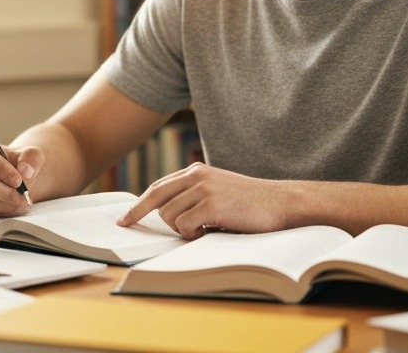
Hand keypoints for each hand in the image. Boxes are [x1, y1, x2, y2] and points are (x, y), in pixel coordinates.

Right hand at [0, 137, 40, 216]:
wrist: (12, 178)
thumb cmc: (18, 163)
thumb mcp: (31, 156)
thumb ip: (32, 158)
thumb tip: (26, 171)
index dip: (2, 170)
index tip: (19, 181)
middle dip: (4, 192)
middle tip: (23, 198)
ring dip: (4, 204)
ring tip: (22, 204)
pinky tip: (12, 208)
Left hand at [115, 163, 291, 238]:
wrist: (282, 203)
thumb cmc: (252, 204)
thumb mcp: (219, 191)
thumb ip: (194, 195)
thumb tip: (166, 214)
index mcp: (197, 171)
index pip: (158, 187)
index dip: (138, 204)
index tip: (124, 219)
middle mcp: (197, 176)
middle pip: (156, 200)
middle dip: (145, 217)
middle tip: (130, 227)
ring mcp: (203, 189)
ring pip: (169, 216)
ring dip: (182, 229)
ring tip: (203, 229)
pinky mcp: (211, 204)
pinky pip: (184, 226)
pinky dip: (193, 235)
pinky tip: (210, 231)